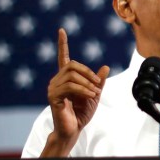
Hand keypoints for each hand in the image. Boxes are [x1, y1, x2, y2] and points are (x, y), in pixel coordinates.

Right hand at [42, 28, 108, 156]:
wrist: (74, 129)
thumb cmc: (82, 113)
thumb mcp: (94, 95)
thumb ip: (98, 82)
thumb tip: (105, 66)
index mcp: (66, 78)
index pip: (63, 57)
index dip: (62, 43)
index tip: (61, 30)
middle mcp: (57, 80)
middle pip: (72, 65)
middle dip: (88, 73)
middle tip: (97, 84)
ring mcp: (53, 88)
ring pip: (72, 76)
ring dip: (87, 84)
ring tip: (94, 94)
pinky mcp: (53, 96)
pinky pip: (70, 87)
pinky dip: (83, 90)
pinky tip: (90, 96)